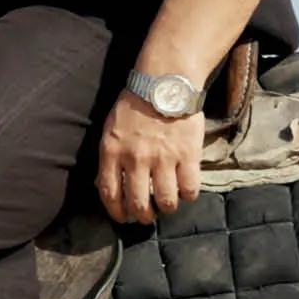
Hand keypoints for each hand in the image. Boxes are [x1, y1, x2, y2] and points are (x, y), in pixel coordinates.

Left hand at [96, 91, 203, 224]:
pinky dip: (188, 196)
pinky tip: (185, 190)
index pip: (110, 193)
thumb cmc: (135, 105)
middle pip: (138, 204)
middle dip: (142, 216)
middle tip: (147, 215)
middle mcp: (136, 158)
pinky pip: (190, 190)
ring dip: (167, 208)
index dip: (116, 213)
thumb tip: (107, 186)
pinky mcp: (188, 155)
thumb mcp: (111, 129)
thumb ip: (110, 157)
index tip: (123, 218)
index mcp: (112, 151)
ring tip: (167, 203)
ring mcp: (163, 158)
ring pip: (166, 202)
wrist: (164, 81)